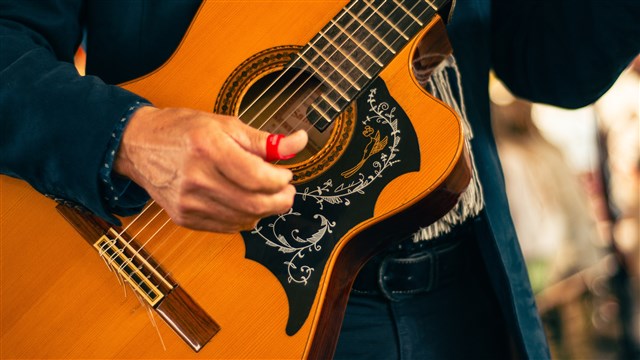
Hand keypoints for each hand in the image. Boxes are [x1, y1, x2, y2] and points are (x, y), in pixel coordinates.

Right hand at [114, 106, 307, 232]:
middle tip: (287, 191)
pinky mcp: (184, 218)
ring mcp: (188, 202)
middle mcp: (196, 178)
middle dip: (280, 200)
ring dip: (264, 211)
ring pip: (244, 219)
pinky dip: (245, 218)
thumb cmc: (183, 130)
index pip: (257, 177)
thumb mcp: (225, 124)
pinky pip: (227, 227)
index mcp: (207, 148)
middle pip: (254, 203)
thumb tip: (299, 142)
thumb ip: (263, 140)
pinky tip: (246, 203)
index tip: (286, 174)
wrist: (138, 146)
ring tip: (268, 195)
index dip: (280, 179)